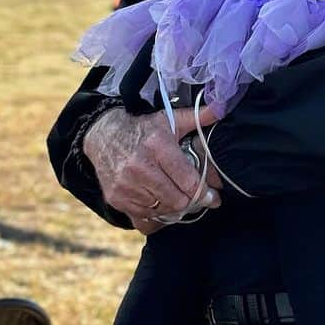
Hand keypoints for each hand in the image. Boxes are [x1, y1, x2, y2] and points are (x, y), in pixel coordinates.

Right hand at [82, 108, 221, 232]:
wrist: (103, 135)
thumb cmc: (144, 129)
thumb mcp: (170, 119)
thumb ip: (197, 117)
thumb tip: (221, 106)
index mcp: (158, 146)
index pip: (188, 181)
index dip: (204, 192)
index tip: (213, 198)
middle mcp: (140, 167)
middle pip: (177, 200)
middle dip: (189, 201)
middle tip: (193, 197)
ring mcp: (126, 185)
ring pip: (161, 210)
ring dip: (171, 207)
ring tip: (174, 196)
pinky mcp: (115, 198)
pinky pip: (143, 218)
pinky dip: (154, 213)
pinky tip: (158, 201)